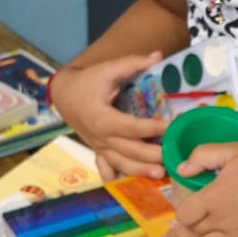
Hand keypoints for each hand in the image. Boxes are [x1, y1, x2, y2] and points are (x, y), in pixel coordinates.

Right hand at [51, 53, 166, 178]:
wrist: (64, 94)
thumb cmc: (88, 81)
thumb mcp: (108, 69)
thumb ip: (132, 63)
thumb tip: (157, 55)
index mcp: (102, 118)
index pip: (132, 127)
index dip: (152, 128)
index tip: (171, 126)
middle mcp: (100, 136)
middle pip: (129, 150)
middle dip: (152, 155)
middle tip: (173, 156)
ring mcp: (98, 145)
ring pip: (120, 163)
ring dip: (140, 170)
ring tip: (159, 174)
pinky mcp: (97, 149)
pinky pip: (106, 166)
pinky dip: (115, 174)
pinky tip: (127, 181)